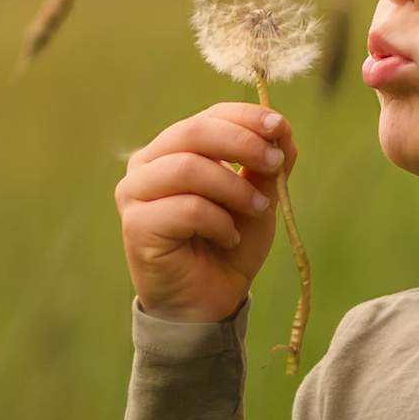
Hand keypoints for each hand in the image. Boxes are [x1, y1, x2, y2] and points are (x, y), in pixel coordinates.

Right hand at [115, 102, 296, 324]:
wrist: (207, 303)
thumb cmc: (227, 247)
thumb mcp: (257, 199)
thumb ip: (266, 166)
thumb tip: (284, 129)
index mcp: (173, 149)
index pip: (207, 116)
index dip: (245, 117)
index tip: (280, 127)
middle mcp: (146, 165)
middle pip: (193, 132)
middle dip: (242, 143)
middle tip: (275, 164)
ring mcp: (135, 194)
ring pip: (188, 168)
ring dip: (234, 188)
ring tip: (259, 210)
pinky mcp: (136, 226)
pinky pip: (186, 208)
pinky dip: (218, 221)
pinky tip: (228, 237)